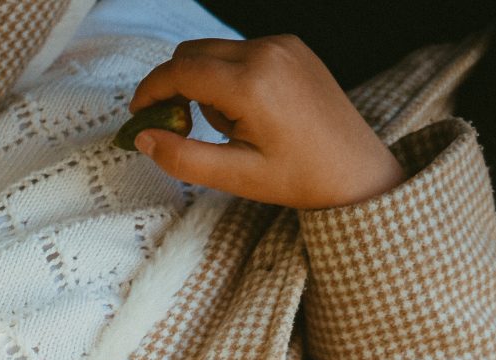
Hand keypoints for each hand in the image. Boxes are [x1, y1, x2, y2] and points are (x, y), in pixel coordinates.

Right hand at [129, 36, 403, 209]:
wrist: (356, 169)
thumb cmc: (301, 177)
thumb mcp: (236, 177)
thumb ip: (182, 158)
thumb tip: (144, 138)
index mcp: (251, 84)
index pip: (180, 71)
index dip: (150, 91)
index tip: (138, 116)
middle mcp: (266, 52)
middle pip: (192, 53)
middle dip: (175, 87)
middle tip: (179, 128)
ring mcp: (283, 45)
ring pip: (215, 52)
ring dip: (204, 84)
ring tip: (230, 127)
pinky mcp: (293, 47)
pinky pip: (242, 52)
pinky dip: (229, 77)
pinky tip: (249, 112)